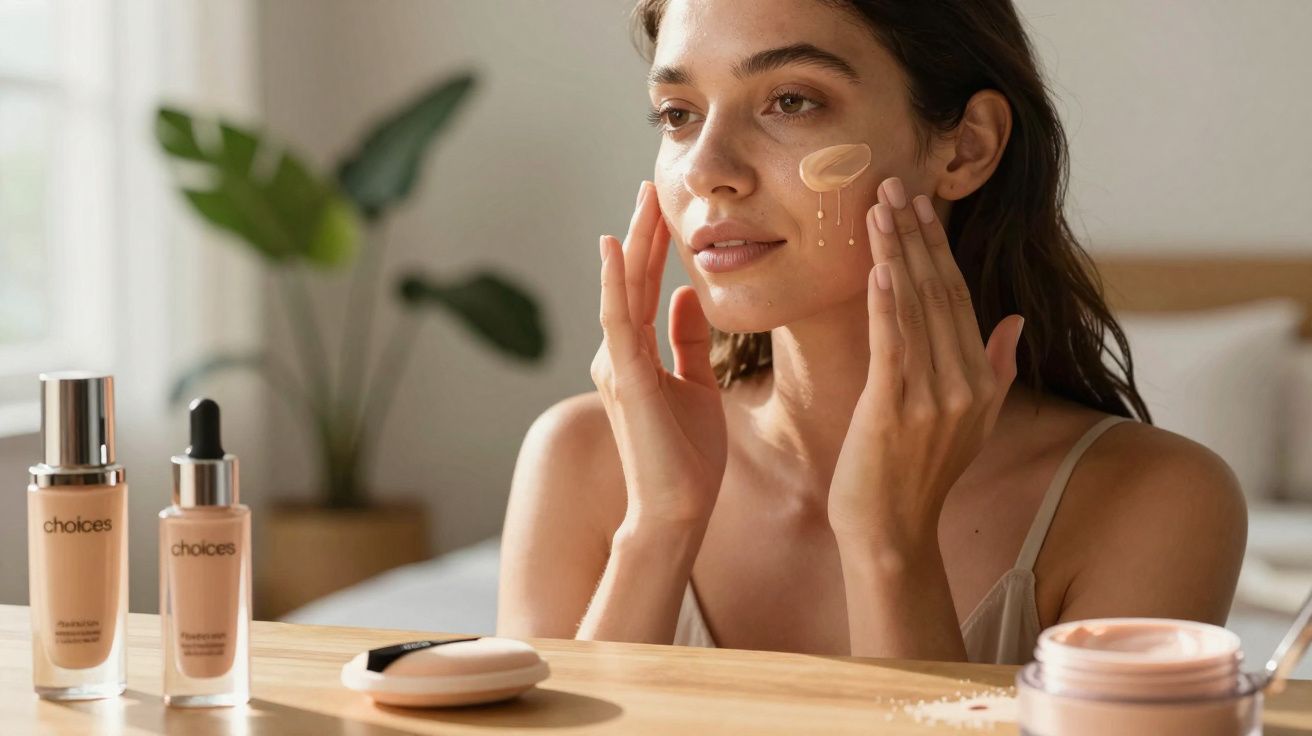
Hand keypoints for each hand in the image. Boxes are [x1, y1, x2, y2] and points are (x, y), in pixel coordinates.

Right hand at [592, 181, 727, 528]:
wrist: (678, 510)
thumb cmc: (687, 458)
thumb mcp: (696, 386)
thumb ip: (688, 342)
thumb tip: (686, 298)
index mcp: (636, 356)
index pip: (645, 288)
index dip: (654, 247)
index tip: (666, 207)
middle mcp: (620, 355)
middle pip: (632, 280)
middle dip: (643, 233)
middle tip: (652, 185)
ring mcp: (618, 365)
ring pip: (624, 290)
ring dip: (633, 244)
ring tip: (643, 200)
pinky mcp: (626, 378)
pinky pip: (619, 319)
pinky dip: (616, 280)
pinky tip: (619, 246)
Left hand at [828, 177, 1024, 549]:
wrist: (891, 533)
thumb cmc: (919, 476)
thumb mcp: (971, 423)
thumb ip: (995, 369)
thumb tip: (1014, 321)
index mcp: (981, 382)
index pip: (960, 298)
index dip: (940, 248)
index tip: (921, 205)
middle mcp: (964, 385)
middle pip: (940, 293)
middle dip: (916, 235)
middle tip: (894, 184)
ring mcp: (933, 398)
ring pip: (916, 309)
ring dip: (897, 253)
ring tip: (879, 206)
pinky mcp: (895, 409)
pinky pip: (894, 344)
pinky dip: (888, 302)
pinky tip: (882, 265)